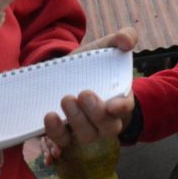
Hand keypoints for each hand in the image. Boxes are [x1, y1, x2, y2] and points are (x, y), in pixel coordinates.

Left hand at [42, 27, 139, 162]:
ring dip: (76, 121)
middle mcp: (105, 119)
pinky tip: (50, 116)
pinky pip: (63, 141)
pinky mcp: (65, 132)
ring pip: (86, 136)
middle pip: (108, 128)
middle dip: (95, 114)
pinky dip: (56, 133)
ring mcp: (85, 128)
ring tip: (65, 98)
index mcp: (120, 98)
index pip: (125, 108)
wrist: (69, 73)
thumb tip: (126, 41)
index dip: (121, 108)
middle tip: (82, 93)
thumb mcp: (109, 46)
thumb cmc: (95, 62)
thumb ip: (124, 37)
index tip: (112, 105)